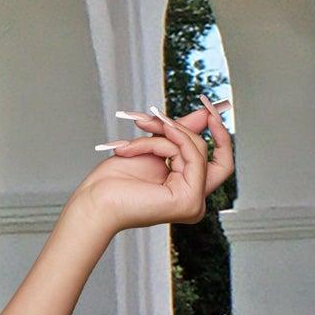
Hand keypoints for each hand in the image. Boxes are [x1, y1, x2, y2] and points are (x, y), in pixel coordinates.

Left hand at [79, 95, 233, 236]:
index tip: (210, 111)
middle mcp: (194, 200)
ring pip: (196, 149)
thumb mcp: (152, 149)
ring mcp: (193, 203)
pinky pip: (190, 156)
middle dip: (183, 127)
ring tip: (139, 132)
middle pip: (208, 152)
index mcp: (186, 191)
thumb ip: (179, 133)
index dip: (220, 136)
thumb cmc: (113, 182)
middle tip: (161, 115)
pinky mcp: (188, 200)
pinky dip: (167, 142)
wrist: (94, 200)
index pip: (219, 162)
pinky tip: (146, 142)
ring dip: (163, 134)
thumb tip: (206, 114)